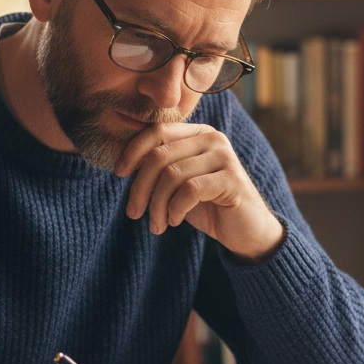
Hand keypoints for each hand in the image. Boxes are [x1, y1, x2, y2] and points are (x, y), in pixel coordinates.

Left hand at [116, 122, 284, 261]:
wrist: (245, 231)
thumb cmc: (208, 206)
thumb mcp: (178, 184)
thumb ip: (159, 169)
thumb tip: (124, 163)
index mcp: (197, 133)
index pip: (157, 132)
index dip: (133, 151)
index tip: (118, 174)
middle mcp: (213, 138)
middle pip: (160, 155)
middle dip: (140, 188)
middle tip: (134, 214)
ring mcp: (224, 157)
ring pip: (172, 175)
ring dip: (157, 205)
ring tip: (158, 225)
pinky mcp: (232, 179)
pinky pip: (190, 190)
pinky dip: (175, 209)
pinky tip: (175, 221)